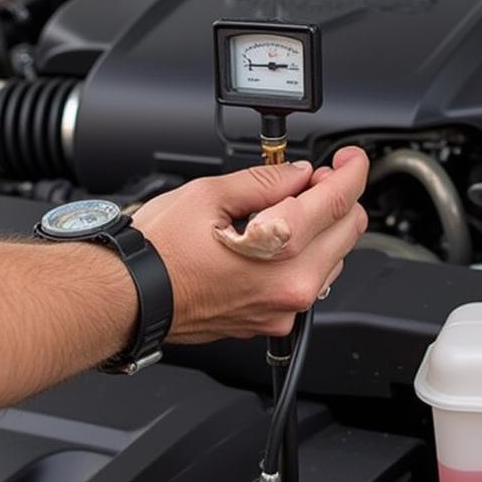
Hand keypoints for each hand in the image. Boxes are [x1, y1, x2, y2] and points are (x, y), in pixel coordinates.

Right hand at [132, 147, 368, 342]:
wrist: (130, 299)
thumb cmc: (157, 252)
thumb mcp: (209, 194)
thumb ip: (265, 181)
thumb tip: (297, 174)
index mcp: (280, 248)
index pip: (338, 202)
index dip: (351, 172)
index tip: (349, 159)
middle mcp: (291, 286)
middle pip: (348, 232)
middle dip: (338, 199)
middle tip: (309, 181)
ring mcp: (283, 309)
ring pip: (332, 260)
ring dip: (321, 230)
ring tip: (281, 212)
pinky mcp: (272, 322)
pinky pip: (307, 285)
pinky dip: (302, 259)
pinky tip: (271, 244)